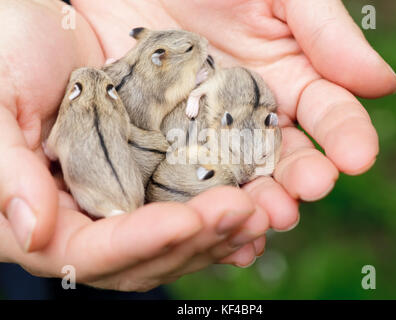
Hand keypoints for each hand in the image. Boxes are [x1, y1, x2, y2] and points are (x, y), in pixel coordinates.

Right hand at [0, 0, 266, 291]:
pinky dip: (222, 214)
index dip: (139, 242)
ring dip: (220, 232)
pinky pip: (191, 207)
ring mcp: (126, 199)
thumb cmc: (7, 52)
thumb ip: (5, 168)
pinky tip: (255, 206)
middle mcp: (88, 216)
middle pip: (144, 255)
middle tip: (242, 213)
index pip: (91, 250)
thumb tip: (31, 231)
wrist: (49, 30)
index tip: (184, 221)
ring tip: (264, 214)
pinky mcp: (153, 178)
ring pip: (175, 239)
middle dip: (194, 239)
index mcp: (43, 210)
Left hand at [71, 0, 395, 231]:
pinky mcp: (164, 142)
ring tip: (264, 218)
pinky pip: (182, 177)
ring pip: (236, 175)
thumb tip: (382, 84)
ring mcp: (206, 132)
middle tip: (309, 191)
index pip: (327, 115)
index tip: (358, 157)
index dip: (346, 135)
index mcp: (287, 80)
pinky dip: (199, 203)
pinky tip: (210, 222)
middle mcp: (251, 114)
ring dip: (254, 199)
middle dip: (299, 177)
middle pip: (282, 156)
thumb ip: (325, 33)